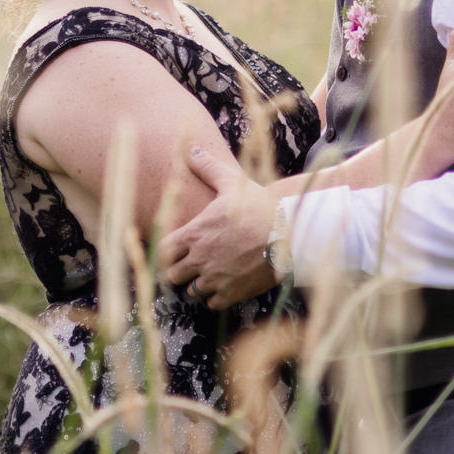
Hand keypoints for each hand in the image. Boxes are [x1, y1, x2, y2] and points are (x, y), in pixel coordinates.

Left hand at [157, 147, 279, 309]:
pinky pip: (213, 304)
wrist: (290, 235)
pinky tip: (226, 285)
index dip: (168, 252)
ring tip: (210, 275)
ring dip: (197, 285)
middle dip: (180, 271)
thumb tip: (191, 150)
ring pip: (192, 292)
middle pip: (173, 276)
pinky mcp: (233, 294)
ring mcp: (216, 279)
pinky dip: (216, 297)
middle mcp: (199, 259)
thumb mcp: (232, 183)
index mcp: (194, 234)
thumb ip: (208, 168)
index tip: (177, 249)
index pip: (163, 251)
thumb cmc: (260, 207)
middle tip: (191, 264)